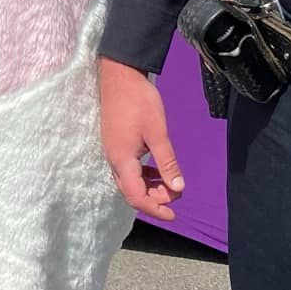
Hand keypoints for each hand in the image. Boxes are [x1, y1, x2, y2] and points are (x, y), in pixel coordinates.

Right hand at [98, 58, 184, 221]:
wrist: (119, 75)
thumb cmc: (139, 101)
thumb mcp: (158, 133)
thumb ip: (167, 163)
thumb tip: (178, 188)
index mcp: (122, 160)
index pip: (137, 197)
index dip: (155, 209)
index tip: (174, 214)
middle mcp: (114, 160)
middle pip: (131, 192)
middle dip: (154, 200)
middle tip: (176, 195)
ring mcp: (113, 151)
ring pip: (130, 181)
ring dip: (150, 187)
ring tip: (170, 184)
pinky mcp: (115, 143)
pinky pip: (129, 169)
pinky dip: (144, 175)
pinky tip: (157, 169)